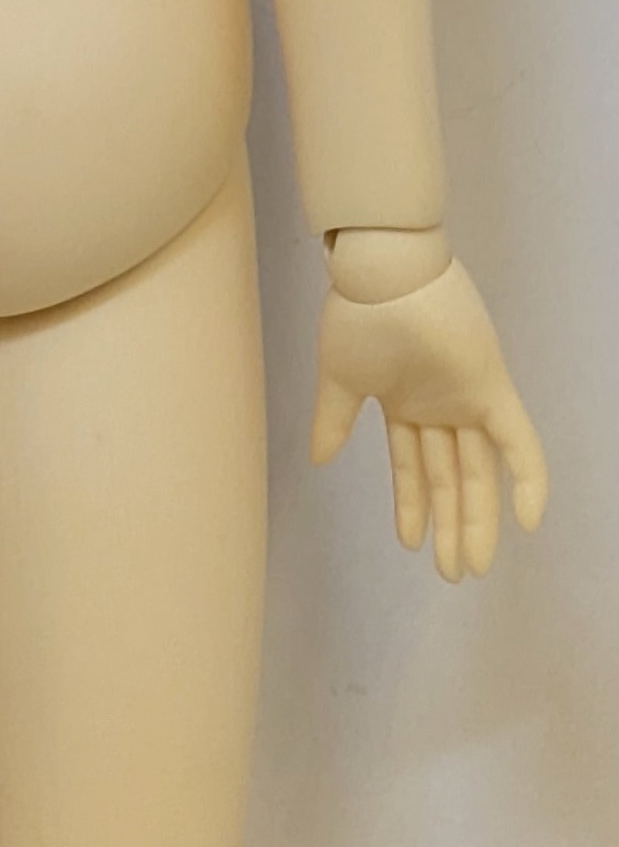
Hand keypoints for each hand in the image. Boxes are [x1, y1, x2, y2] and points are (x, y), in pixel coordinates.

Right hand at [311, 254, 547, 577]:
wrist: (381, 274)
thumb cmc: (357, 316)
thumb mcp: (338, 379)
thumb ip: (333, 421)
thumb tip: (319, 461)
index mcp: (404, 404)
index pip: (414, 468)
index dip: (413, 507)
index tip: (411, 545)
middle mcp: (439, 407)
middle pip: (451, 477)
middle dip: (451, 526)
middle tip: (454, 572)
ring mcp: (466, 400)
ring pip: (478, 471)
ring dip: (475, 519)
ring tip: (471, 565)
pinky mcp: (491, 388)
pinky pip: (519, 442)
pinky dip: (528, 480)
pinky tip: (528, 522)